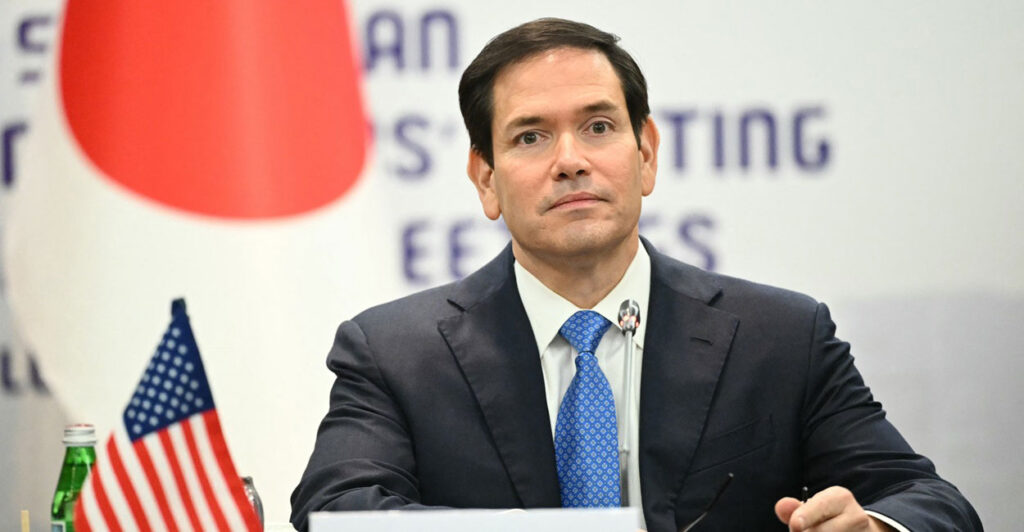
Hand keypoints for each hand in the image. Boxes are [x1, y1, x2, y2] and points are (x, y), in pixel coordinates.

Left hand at [775, 486, 894, 530]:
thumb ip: (795, 510)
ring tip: (821, 531)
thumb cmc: (828, 517)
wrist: (861, 530)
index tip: (795, 525)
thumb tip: (780, 506)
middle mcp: (856, 514)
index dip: (805, 516)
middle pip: (822, 530)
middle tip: (800, 530)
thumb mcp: (813, 509)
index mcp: (840, 497)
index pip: (820, 506)